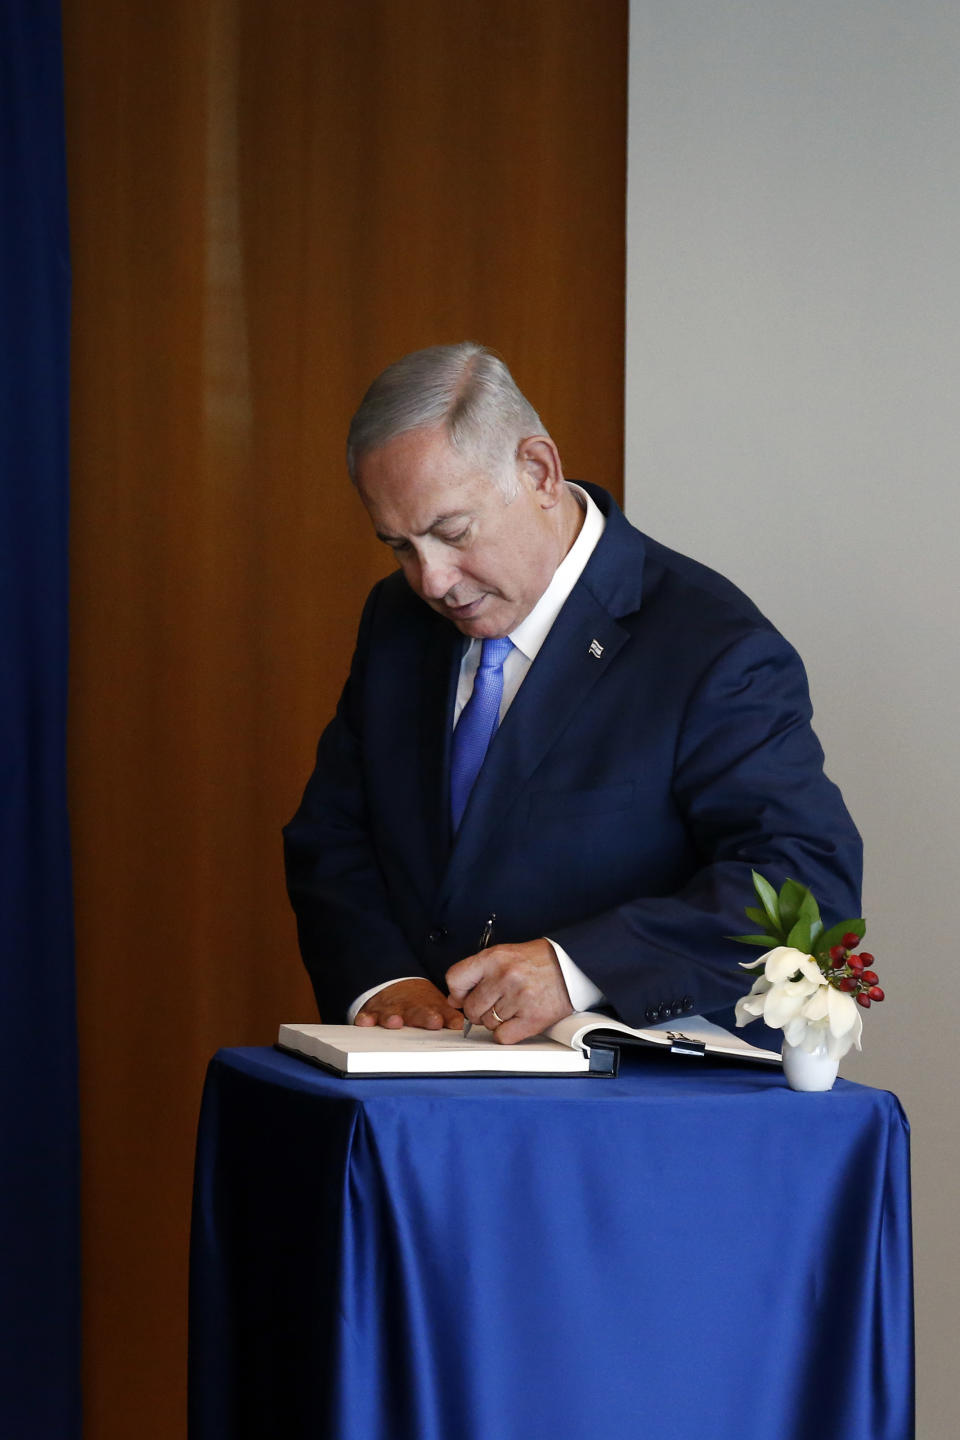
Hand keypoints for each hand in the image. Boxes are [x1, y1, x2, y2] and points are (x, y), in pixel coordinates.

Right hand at [354, 978, 464, 1030]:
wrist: (394, 984)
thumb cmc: (417, 1002)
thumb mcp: (435, 1005)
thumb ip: (448, 1015)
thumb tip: (459, 1025)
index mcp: (424, 1008)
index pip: (432, 1011)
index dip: (437, 1016)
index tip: (440, 1020)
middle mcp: (407, 1008)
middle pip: (414, 1012)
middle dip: (422, 1017)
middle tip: (431, 1021)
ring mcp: (389, 1010)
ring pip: (390, 1014)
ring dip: (392, 1018)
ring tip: (395, 1022)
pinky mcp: (371, 1012)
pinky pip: (366, 1015)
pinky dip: (365, 1018)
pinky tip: (365, 1021)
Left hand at [445, 939, 572, 1044]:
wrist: (570, 966)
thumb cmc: (536, 961)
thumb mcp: (503, 956)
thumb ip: (476, 974)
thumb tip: (454, 999)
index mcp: (494, 958)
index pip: (455, 979)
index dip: (458, 993)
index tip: (465, 996)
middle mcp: (505, 976)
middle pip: (471, 1008)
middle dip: (479, 1010)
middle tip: (496, 1002)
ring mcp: (519, 998)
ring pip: (487, 1024)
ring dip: (496, 1020)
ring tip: (512, 1006)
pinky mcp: (533, 1017)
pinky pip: (502, 1036)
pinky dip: (506, 1033)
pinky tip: (516, 1020)